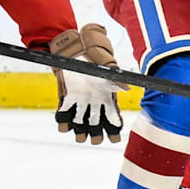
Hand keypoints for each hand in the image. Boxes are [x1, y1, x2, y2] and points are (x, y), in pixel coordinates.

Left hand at [49, 23, 127, 143]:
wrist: (73, 49)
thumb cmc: (93, 56)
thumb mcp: (107, 65)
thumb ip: (116, 78)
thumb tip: (126, 89)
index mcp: (107, 98)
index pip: (112, 120)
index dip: (114, 132)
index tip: (114, 139)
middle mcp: (94, 103)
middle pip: (97, 127)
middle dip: (96, 136)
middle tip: (94, 138)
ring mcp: (79, 103)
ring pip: (80, 126)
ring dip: (80, 133)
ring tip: (79, 134)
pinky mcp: (66, 100)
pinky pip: (63, 116)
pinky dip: (63, 123)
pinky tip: (64, 124)